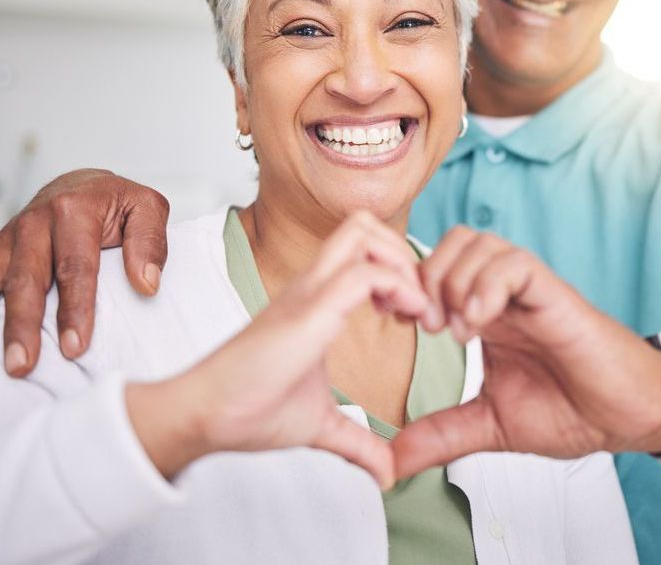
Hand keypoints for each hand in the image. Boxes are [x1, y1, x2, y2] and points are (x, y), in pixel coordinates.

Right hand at [0, 169, 169, 375]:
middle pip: (27, 280)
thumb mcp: (147, 207)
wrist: (81, 185)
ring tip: (12, 362)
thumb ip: (150, 242)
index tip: (75, 345)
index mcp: (74, 209)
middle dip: (24, 325)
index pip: (75, 267)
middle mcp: (37, 221)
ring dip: (4, 323)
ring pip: (2, 283)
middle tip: (25, 364)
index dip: (75, 308)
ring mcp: (12, 235)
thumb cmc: (117, 202)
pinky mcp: (0, 248)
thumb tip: (147, 283)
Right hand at [126, 211, 426, 487]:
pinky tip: (404, 320)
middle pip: (364, 223)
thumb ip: (358, 441)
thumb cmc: (252, 410)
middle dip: (403, 251)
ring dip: (402, 262)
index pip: (363, 246)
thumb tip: (388, 473)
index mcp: (316, 298)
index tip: (413, 314)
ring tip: (414, 309)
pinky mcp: (309, 311)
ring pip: (363, 231)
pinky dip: (398, 287)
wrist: (205, 417)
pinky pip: (363, 274)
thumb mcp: (321, 422)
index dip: (399, 267)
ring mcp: (310, 292)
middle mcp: (314, 284)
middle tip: (419, 301)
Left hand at [393, 227, 660, 476]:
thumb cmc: (571, 411)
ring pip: (477, 243)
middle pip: (452, 242)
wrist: (630, 417)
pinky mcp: (554, 294)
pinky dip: (485, 286)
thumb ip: (442, 435)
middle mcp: (503, 293)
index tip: (398, 323)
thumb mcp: (490, 424)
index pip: (435, 265)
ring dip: (453, 282)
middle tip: (429, 327)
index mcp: (484, 313)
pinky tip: (479, 325)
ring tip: (457, 331)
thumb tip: (393, 460)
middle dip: (426, 277)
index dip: (408, 285)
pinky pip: (514, 263)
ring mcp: (528, 290)